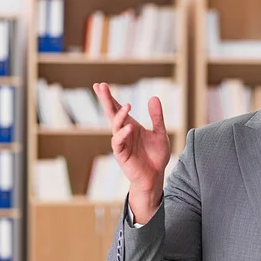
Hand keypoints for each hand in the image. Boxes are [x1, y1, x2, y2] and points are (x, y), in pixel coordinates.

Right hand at [93, 83, 169, 217]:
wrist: (156, 175)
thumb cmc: (155, 155)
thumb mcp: (160, 133)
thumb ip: (157, 117)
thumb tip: (154, 97)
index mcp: (131, 125)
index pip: (117, 109)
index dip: (110, 97)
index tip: (100, 85)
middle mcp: (123, 132)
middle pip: (111, 113)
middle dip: (106, 100)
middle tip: (100, 86)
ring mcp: (121, 143)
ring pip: (115, 126)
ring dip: (120, 116)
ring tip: (128, 106)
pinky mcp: (122, 155)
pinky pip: (119, 143)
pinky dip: (123, 134)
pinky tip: (129, 127)